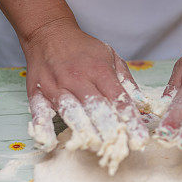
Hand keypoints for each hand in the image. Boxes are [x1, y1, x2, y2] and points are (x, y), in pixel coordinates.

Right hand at [21, 18, 147, 172]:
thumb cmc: (82, 49)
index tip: (140, 139)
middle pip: (96, 108)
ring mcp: (56, 87)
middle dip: (110, 130)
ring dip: (85, 131)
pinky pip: (39, 112)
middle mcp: (78, 79)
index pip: (119, 99)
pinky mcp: (37, 93)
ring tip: (97, 148)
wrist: (48, 33)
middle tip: (121, 149)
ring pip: (72, 112)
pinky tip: (50, 144)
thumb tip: (143, 104)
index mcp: (99, 71)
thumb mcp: (110, 56)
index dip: (130, 120)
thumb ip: (127, 81)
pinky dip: (43, 128)